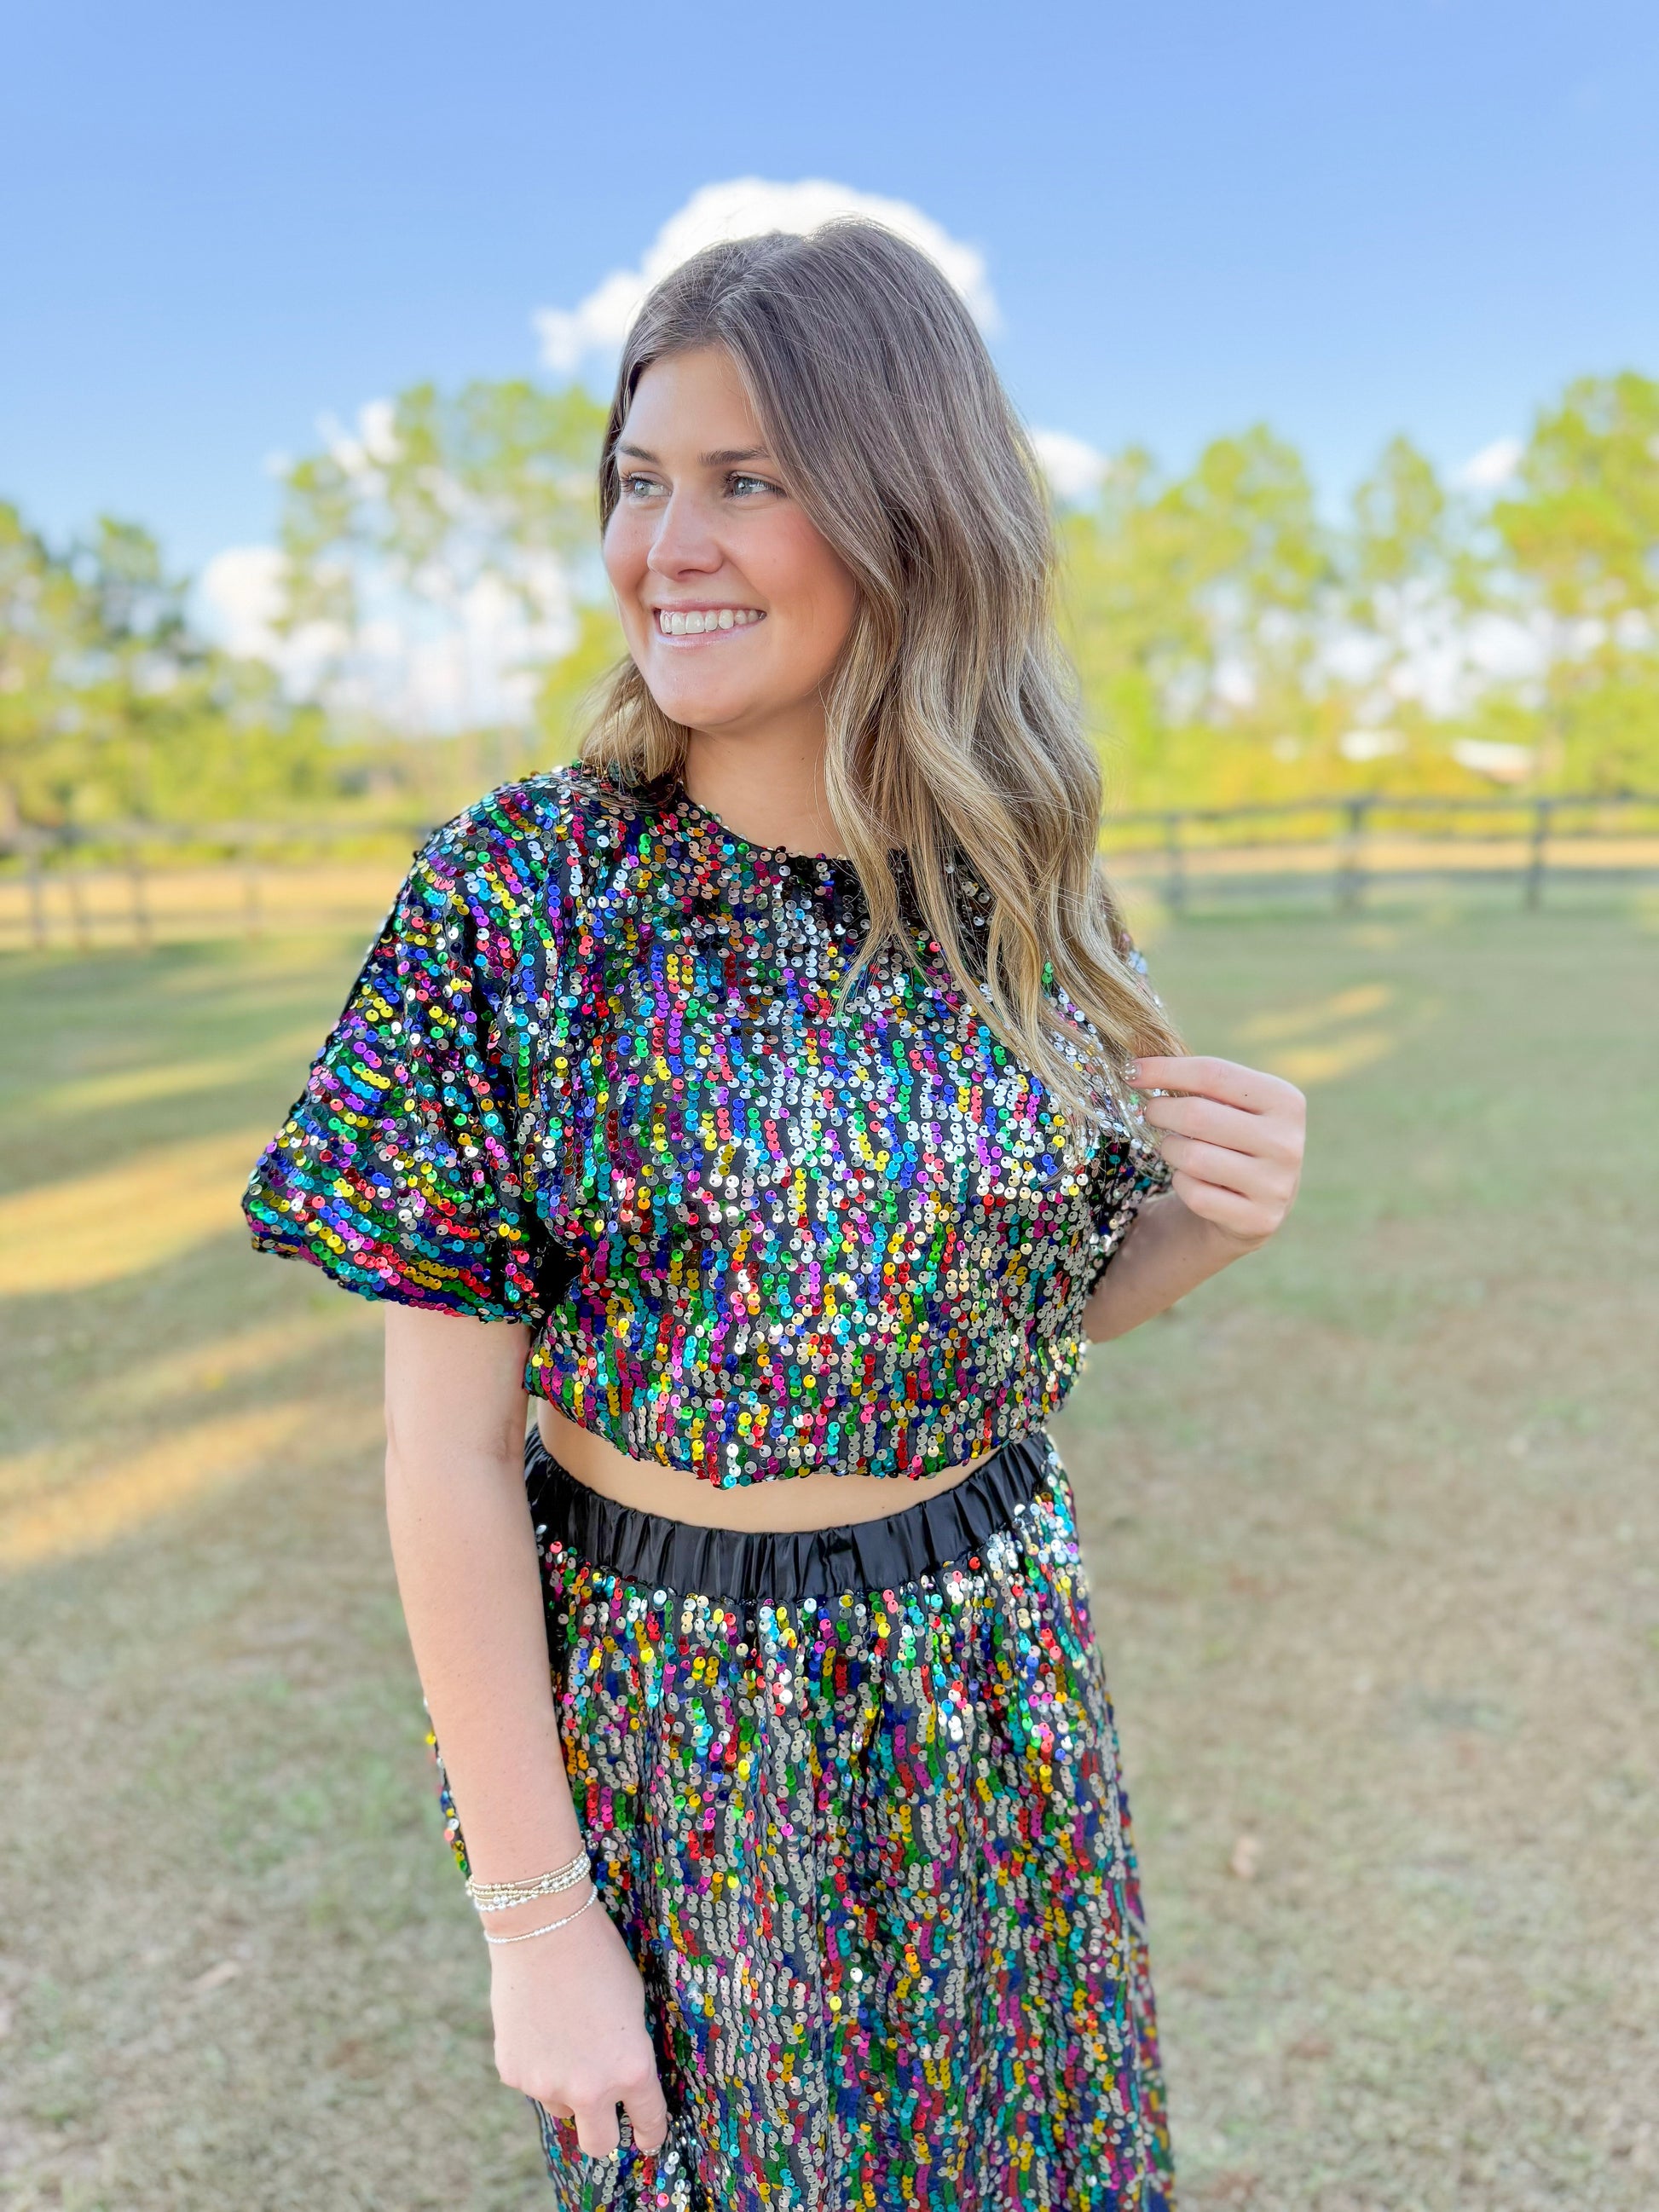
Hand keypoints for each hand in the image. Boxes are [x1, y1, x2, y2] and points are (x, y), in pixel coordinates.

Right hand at [489, 1888, 669, 2158]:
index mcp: (631, 2069)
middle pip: (599, 2144)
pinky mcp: (513, 2074)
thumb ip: (628, 2051)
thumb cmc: (599, 1957)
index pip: (649, 2121)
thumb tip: (619, 2079)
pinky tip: (538, 2023)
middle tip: (604, 2112)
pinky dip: (537, 2064)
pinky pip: (532, 2082)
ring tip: (564, 2035)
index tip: (648, 2137)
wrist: (543, 1929)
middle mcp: (590, 2089)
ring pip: (561, 2107)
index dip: (651, 2132)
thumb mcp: (634, 2005)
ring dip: (566, 2087)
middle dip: (605, 2132)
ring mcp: (547, 2085)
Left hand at [1128, 1055, 1305, 1251]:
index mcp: (1285, 1100)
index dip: (1165, 1070)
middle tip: (1151, 1112)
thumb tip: (1136, 1065)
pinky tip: (1190, 1179)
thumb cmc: (1233, 1139)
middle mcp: (1287, 1142)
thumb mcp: (1232, 1104)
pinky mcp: (1258, 1220)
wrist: (1256, 1202)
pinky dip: (1181, 1183)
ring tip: (1174, 1146)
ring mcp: (1276, 1185)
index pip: (1213, 1074)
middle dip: (1161, 1111)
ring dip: (1170, 1149)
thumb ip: (1199, 1081)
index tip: (1131, 1071)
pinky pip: (1195, 1195)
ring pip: (1192, 1157)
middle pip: (1197, 1115)